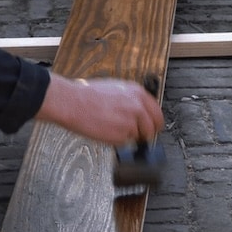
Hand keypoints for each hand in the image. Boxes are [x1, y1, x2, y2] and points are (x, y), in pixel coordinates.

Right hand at [35, 73, 164, 146]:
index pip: (157, 113)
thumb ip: (131, 100)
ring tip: (111, 127)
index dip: (154, 122)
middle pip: (153, 128)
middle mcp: (138, 107)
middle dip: (145, 133)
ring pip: (138, 137)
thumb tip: (138, 111)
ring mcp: (131, 122)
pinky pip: (124, 143)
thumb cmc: (87, 95)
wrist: (74, 103)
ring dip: (127, 136)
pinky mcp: (122, 135)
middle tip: (137, 135)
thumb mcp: (116, 89)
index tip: (151, 127)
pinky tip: (105, 130)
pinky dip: (116, 140)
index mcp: (138, 93)